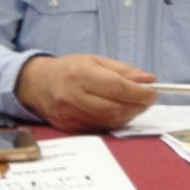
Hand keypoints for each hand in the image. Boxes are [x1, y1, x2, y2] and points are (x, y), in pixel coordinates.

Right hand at [16, 54, 156, 131]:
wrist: (37, 84)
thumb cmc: (70, 69)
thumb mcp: (96, 61)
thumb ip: (123, 71)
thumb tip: (148, 80)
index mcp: (80, 75)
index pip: (116, 87)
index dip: (139, 93)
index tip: (152, 92)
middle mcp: (73, 97)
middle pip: (115, 108)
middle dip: (138, 105)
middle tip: (147, 99)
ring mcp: (70, 115)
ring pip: (110, 120)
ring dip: (129, 114)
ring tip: (135, 104)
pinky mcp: (70, 128)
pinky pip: (101, 127)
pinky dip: (116, 120)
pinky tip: (120, 111)